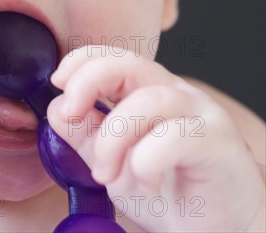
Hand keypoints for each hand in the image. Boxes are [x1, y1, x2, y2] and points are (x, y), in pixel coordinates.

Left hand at [47, 46, 264, 231]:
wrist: (213, 228)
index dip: (80, 61)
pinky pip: (173, 137)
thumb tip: (55, 109)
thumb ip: (84, 136)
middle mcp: (172, 93)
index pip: (111, 57)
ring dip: (112, 140)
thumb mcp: (110, 163)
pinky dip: (146, 162)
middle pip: (128, 63)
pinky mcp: (216, 141)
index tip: (56, 83)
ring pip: (146, 102)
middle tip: (68, 114)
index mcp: (145, 92)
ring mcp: (198, 114)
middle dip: (88, 81)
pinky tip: (145, 183)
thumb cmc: (165, 191)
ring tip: (105, 174)